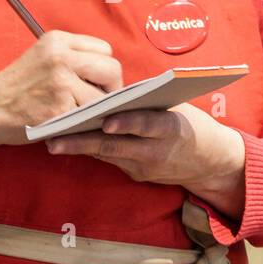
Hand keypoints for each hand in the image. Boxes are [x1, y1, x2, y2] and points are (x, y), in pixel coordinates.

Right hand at [0, 31, 122, 158]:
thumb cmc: (17, 88)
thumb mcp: (42, 58)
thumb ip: (74, 58)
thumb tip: (113, 75)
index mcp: (57, 40)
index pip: (104, 49)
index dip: (104, 68)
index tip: (95, 83)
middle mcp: (61, 56)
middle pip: (112, 69)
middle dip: (111, 88)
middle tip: (97, 101)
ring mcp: (61, 81)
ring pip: (104, 96)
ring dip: (98, 109)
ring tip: (80, 114)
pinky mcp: (60, 107)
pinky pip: (90, 116)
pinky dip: (86, 123)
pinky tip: (71, 123)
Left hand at [45, 103, 246, 219]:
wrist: (210, 162)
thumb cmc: (189, 123)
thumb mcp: (176, 108)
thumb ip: (147, 102)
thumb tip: (111, 88)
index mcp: (172, 128)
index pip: (148, 125)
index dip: (127, 123)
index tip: (106, 120)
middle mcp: (157, 152)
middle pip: (116, 146)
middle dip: (84, 142)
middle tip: (56, 138)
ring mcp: (145, 167)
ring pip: (107, 155)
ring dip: (79, 148)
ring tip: (52, 141)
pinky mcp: (137, 175)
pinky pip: (110, 160)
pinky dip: (90, 151)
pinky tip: (68, 143)